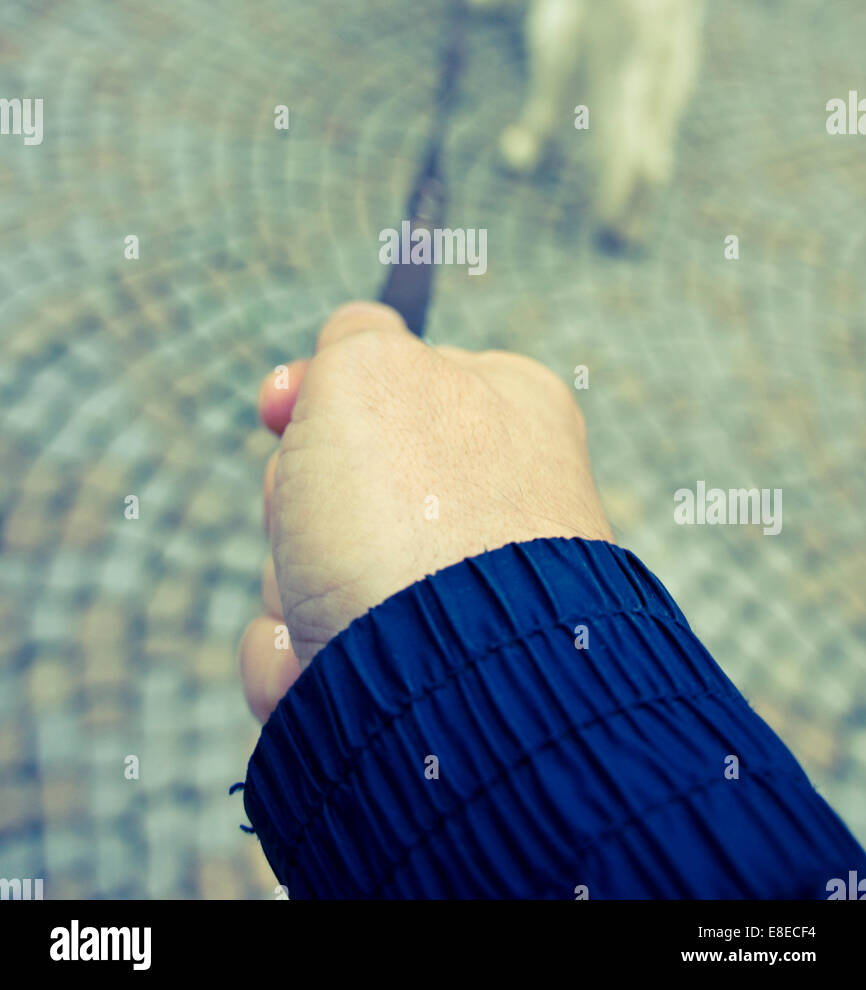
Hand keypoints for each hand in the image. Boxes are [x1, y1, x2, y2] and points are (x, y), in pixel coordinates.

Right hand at [239, 301, 611, 721]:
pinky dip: (294, 656)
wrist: (446, 682)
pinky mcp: (408, 679)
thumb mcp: (371, 371)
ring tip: (331, 604)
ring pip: (308, 567)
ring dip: (289, 583)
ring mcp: (450, 597)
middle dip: (296, 500)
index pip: (390, 380)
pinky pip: (306, 649)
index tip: (277, 406)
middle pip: (335, 480)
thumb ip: (355, 336)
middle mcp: (491, 503)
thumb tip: (357, 329)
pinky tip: (317, 663)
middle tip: (320, 515)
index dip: (316, 392)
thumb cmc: (411, 510)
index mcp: (506, 410)